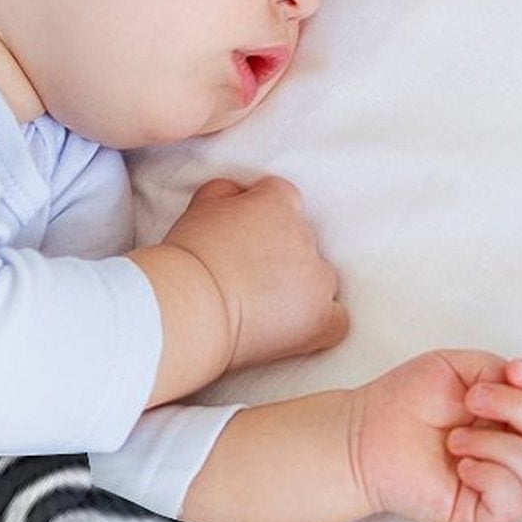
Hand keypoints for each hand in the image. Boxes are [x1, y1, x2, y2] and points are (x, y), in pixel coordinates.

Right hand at [161, 176, 346, 372]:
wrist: (188, 305)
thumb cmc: (186, 259)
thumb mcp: (199, 207)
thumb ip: (226, 193)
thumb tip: (238, 194)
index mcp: (278, 203)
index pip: (282, 199)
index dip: (260, 218)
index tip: (241, 237)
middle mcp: (305, 236)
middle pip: (302, 240)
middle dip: (279, 254)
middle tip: (243, 275)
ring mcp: (317, 279)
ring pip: (319, 278)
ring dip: (297, 288)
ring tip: (260, 306)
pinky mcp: (320, 319)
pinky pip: (335, 319)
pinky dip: (319, 322)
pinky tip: (293, 328)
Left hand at [350, 352, 521, 521]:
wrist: (361, 436)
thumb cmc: (401, 404)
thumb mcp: (454, 368)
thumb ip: (497, 369)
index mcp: (510, 415)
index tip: (514, 371)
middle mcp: (511, 448)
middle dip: (516, 407)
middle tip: (471, 400)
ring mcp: (499, 480)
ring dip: (493, 443)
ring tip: (453, 439)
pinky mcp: (481, 510)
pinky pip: (513, 501)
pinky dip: (491, 477)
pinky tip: (462, 466)